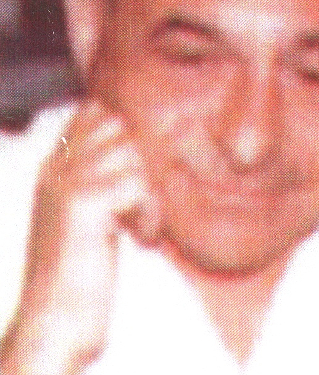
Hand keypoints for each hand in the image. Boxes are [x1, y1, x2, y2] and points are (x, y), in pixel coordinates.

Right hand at [0, 101, 160, 374]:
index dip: (127, 132)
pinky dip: (148, 215)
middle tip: (140, 203)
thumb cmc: (82, 272)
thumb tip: (144, 147)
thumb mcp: (91, 215)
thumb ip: (105, 178)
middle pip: (120, 126)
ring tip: (139, 226)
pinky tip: (139, 240)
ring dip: (149, 194)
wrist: (57, 321)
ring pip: (133, 155)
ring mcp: (66, 183)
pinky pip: (138, 185)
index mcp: (55, 166)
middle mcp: (55, 168)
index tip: (137, 177)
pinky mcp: (83, 204)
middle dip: (142, 162)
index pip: (94, 110)